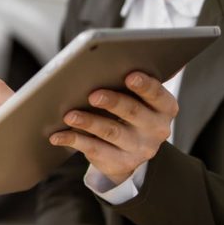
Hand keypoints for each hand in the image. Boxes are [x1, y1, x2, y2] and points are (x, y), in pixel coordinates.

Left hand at [48, 72, 177, 185]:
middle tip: (93, 95)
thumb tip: (111, 62)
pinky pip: (93, 149)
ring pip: (110, 132)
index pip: (157, 94)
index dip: (144, 85)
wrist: (129, 153)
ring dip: (88, 122)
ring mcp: (139, 149)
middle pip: (132, 112)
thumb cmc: (130, 114)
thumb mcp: (139, 100)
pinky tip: (58, 135)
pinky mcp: (120, 163)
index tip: (129, 76)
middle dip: (112, 102)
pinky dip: (73, 140)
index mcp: (165, 108)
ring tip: (70, 115)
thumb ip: (131, 85)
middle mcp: (156, 129)